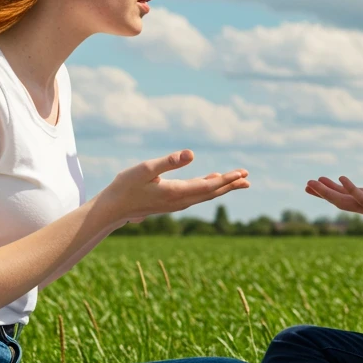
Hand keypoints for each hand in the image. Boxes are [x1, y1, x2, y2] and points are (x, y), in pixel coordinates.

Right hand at [100, 150, 248, 221]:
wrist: (113, 209)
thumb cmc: (126, 186)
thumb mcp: (146, 169)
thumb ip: (169, 161)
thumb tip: (191, 154)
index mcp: (176, 192)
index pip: (208, 187)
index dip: (226, 180)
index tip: (242, 173)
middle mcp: (180, 201)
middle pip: (212, 193)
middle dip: (231, 185)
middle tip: (248, 178)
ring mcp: (177, 203)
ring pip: (206, 195)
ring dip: (223, 187)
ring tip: (239, 181)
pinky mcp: (172, 202)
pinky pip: (197, 195)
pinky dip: (209, 188)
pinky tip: (213, 181)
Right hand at [306, 155, 362, 231]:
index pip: (345, 193)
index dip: (329, 188)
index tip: (314, 181)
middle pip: (340, 200)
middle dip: (323, 193)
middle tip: (307, 184)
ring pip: (346, 202)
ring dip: (329, 193)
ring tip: (314, 184)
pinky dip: (352, 190)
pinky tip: (342, 179)